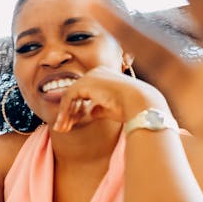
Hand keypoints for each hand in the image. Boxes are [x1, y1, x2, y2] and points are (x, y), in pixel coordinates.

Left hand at [52, 66, 167, 131]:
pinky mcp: (85, 82)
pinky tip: (64, 123)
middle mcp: (96, 73)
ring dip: (65, 113)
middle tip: (63, 127)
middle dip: (68, 112)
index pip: (85, 92)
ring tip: (62, 128)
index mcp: (105, 76)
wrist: (140, 104)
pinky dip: (64, 111)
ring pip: (69, 95)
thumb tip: (88, 112)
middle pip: (75, 93)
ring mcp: (91, 76)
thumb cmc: (130, 108)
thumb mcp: (109, 108)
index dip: (77, 108)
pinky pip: (68, 97)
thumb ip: (97, 108)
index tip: (73, 123)